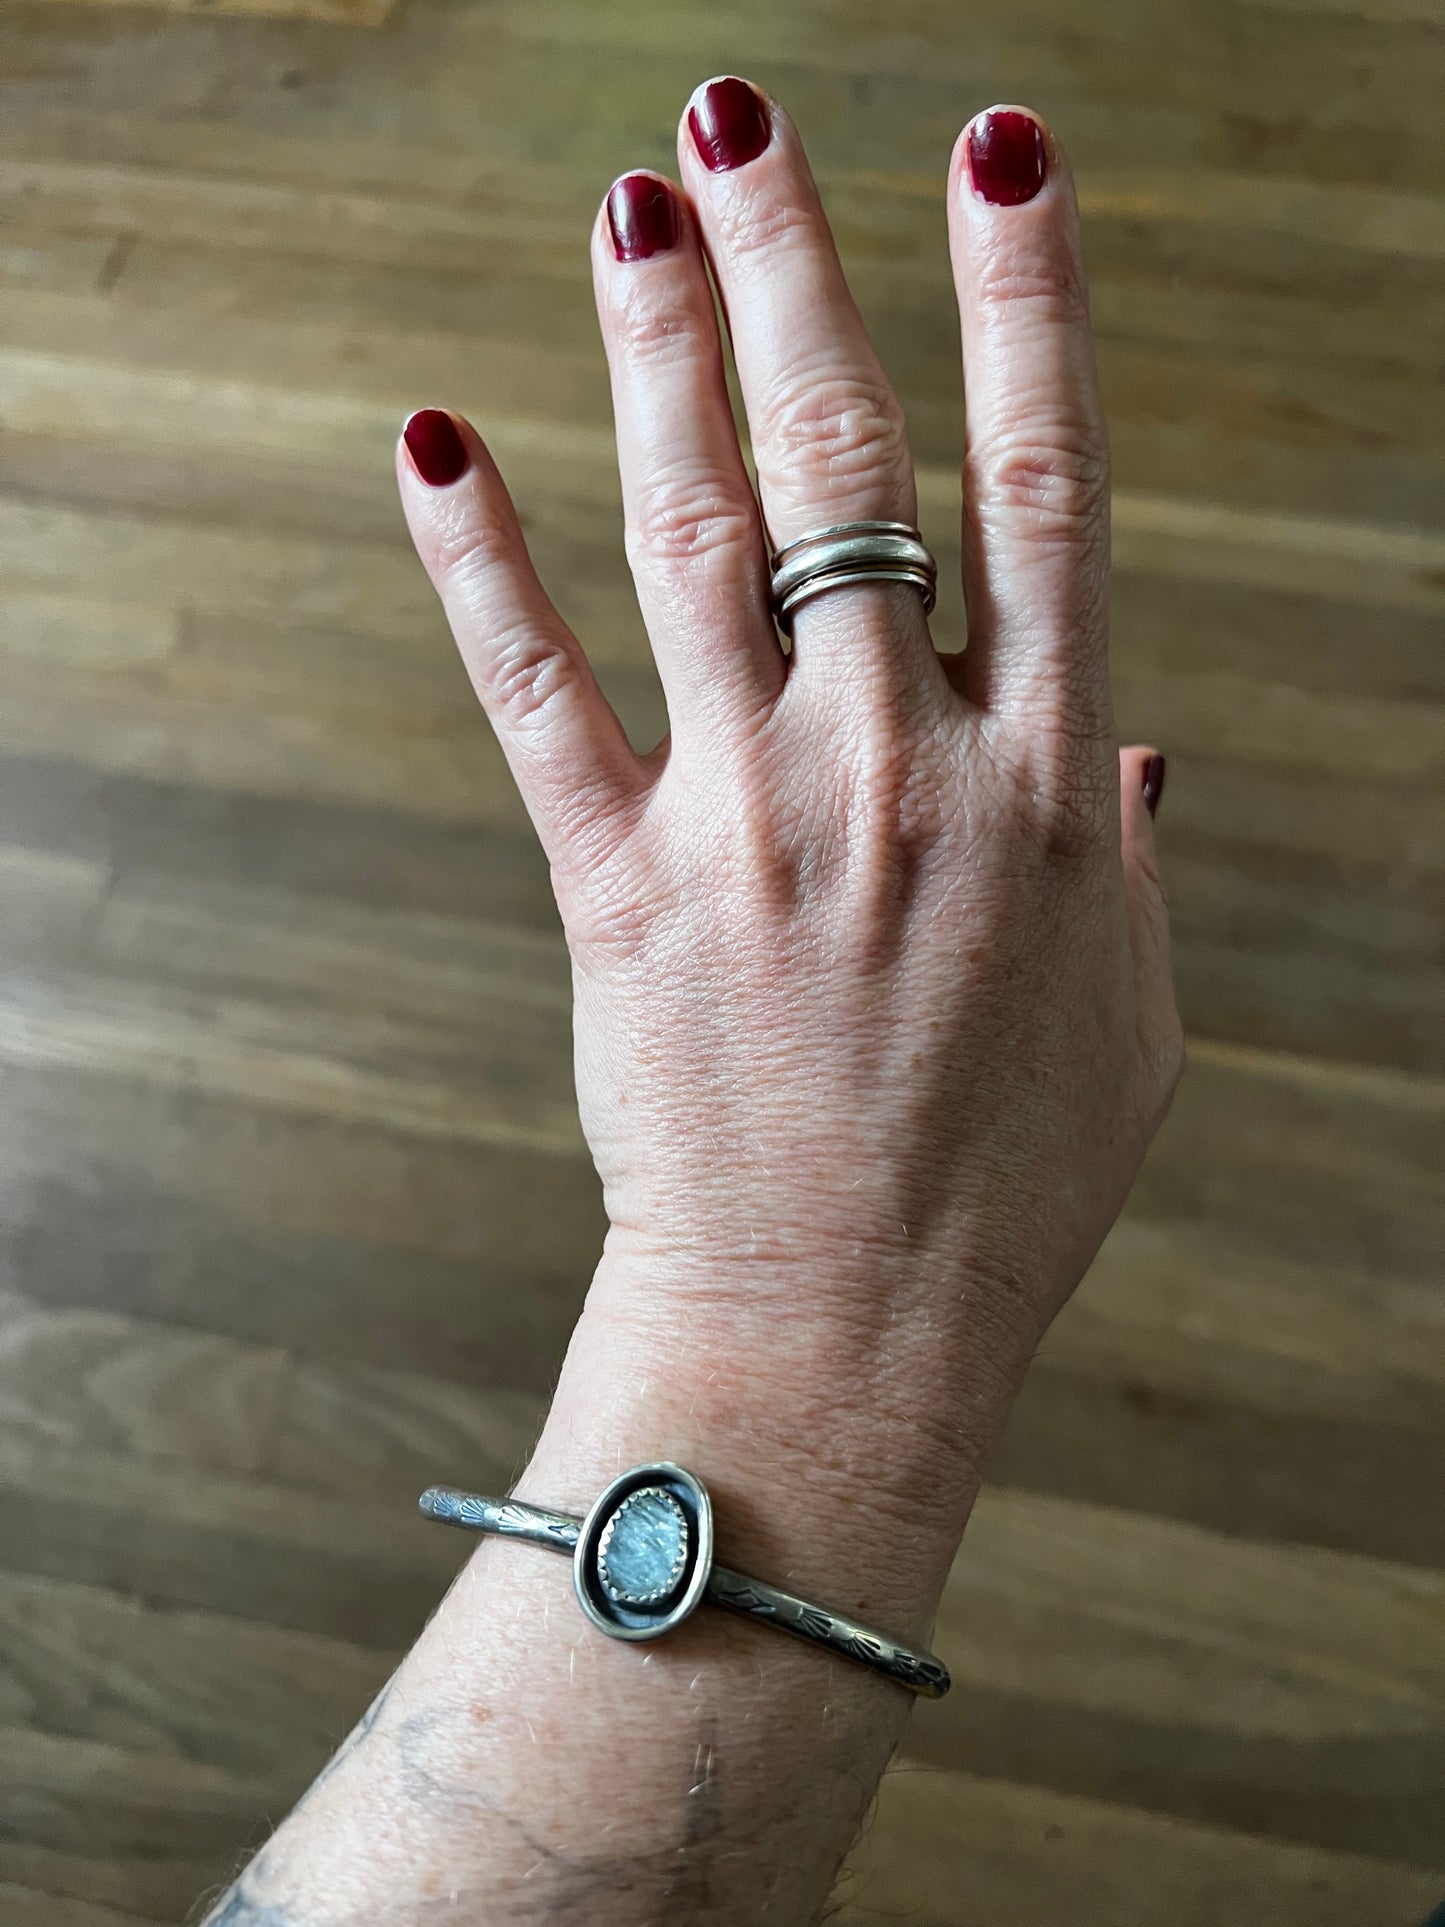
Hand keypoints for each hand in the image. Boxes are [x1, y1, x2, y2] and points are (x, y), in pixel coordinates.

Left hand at [397, 84, 1181, 1518]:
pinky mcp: (624, 890)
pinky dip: (482, 563)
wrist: (846, 1336)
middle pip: (848, 466)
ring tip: (629, 206)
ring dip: (660, 356)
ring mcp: (755, 823)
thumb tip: (1140, 739)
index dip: (1027, 300)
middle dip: (798, 269)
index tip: (999, 155)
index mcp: (1057, 784)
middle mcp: (905, 770)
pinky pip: (541, 694)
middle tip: (742, 118)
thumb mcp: (1130, 1019)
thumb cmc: (1007, 1186)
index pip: (1050, 486)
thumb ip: (1131, 862)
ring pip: (697, 539)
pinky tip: (436, 439)